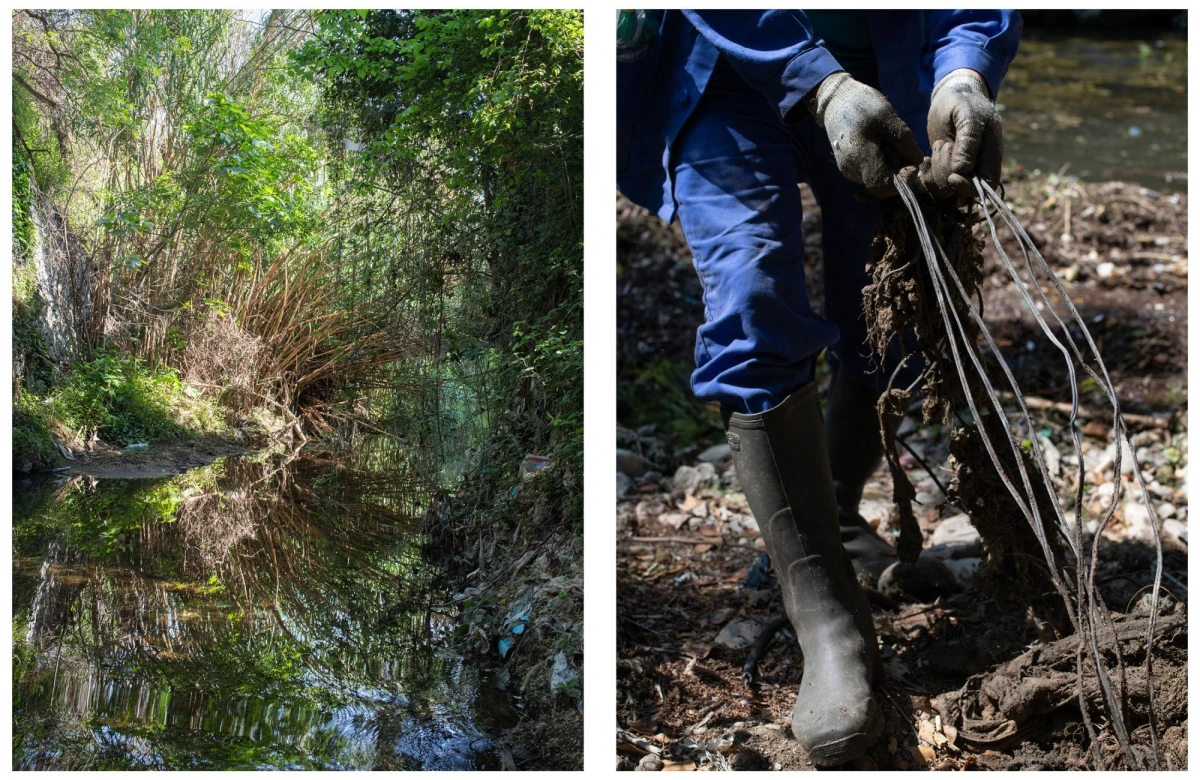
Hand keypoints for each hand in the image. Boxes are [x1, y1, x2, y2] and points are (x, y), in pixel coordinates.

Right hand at [809, 72, 924, 197]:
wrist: (836, 101)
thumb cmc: (861, 105)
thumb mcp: (886, 116)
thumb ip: (903, 140)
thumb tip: (917, 162)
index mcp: (860, 159)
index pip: (884, 188)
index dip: (902, 181)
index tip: (911, 162)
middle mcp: (853, 171)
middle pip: (883, 183)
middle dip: (898, 168)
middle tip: (897, 143)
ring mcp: (850, 170)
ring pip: (878, 177)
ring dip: (890, 163)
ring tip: (885, 139)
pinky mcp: (851, 167)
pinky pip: (872, 171)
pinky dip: (882, 161)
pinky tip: (879, 143)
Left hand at [925, 69, 1002, 197]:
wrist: (950, 97)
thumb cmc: (962, 102)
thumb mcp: (966, 114)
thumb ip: (968, 139)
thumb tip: (963, 170)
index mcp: (992, 153)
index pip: (987, 184)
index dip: (970, 187)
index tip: (953, 176)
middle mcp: (978, 166)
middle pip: (964, 191)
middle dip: (948, 176)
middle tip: (942, 146)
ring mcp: (961, 170)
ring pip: (947, 190)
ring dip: (937, 171)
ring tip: (938, 144)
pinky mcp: (945, 170)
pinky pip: (935, 184)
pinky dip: (927, 174)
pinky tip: (927, 158)